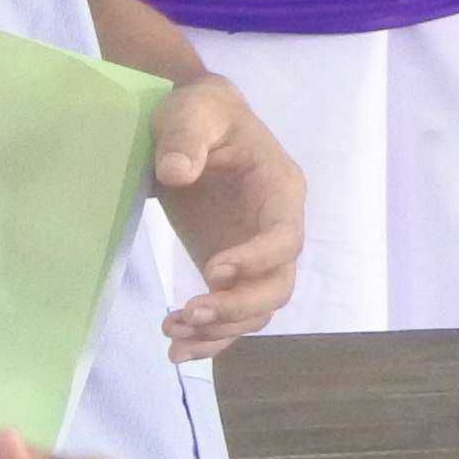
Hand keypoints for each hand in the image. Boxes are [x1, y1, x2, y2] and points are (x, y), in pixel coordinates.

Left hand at [148, 74, 305, 356]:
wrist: (190, 124)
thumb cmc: (199, 111)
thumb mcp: (194, 110)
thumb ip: (186, 137)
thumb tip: (176, 173)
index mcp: (280, 191)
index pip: (286, 238)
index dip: (257, 260)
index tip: (211, 271)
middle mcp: (275, 229)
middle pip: (278, 285)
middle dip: (238, 307)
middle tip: (189, 313)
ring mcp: (253, 253)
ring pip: (258, 308)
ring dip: (221, 329)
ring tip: (172, 333)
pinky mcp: (227, 269)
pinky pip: (231, 313)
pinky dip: (210, 338)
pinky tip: (176, 348)